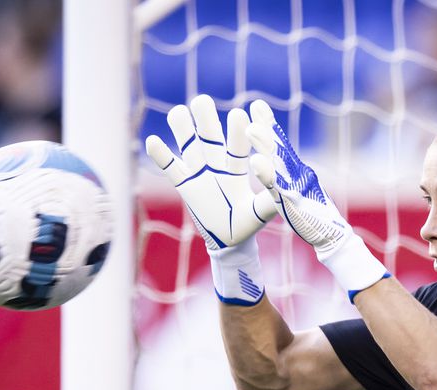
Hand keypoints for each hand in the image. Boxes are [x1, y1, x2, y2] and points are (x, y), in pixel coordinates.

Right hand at [145, 95, 275, 304]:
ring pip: (188, 144)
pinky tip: (153, 141)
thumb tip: (283, 189)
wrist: (228, 241)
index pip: (238, 144)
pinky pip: (170, 167)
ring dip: (182, 128)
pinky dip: (160, 155)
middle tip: (202, 102)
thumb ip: (268, 201)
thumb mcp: (260, 213)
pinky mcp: (184, 184)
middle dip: (205, 118)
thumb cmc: (247, 224)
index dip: (238, 130)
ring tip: (179, 112)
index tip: (239, 114)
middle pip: (209, 135)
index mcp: (237, 167)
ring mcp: (199, 171)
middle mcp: (217, 163)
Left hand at [247, 101, 388, 299]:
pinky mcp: (292, 203)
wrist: (331, 237)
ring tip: (250, 128)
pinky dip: (267, 174)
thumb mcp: (299, 190)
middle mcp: (298, 174)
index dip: (270, 124)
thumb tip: (278, 160)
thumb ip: (288, 175)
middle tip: (256, 105)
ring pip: (279, 163)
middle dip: (268, 126)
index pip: (282, 144)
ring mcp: (296, 187)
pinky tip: (256, 162)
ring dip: (265, 145)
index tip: (258, 105)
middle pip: (281, 146)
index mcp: (296, 171)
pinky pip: (277, 187)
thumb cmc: (314, 215)